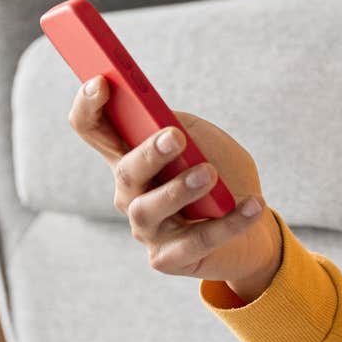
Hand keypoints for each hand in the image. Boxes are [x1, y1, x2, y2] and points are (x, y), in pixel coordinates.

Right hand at [66, 76, 280, 298]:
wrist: (254, 226)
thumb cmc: (223, 175)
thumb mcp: (204, 140)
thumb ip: (181, 126)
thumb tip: (164, 121)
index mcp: (131, 156)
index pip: (92, 128)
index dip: (88, 106)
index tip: (101, 82)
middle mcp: (130, 193)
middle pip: (125, 171)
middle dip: (148, 154)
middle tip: (174, 137)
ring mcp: (146, 229)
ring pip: (149, 209)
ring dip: (179, 189)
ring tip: (209, 174)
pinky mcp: (168, 258)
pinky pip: (196, 240)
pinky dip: (228, 222)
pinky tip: (253, 204)